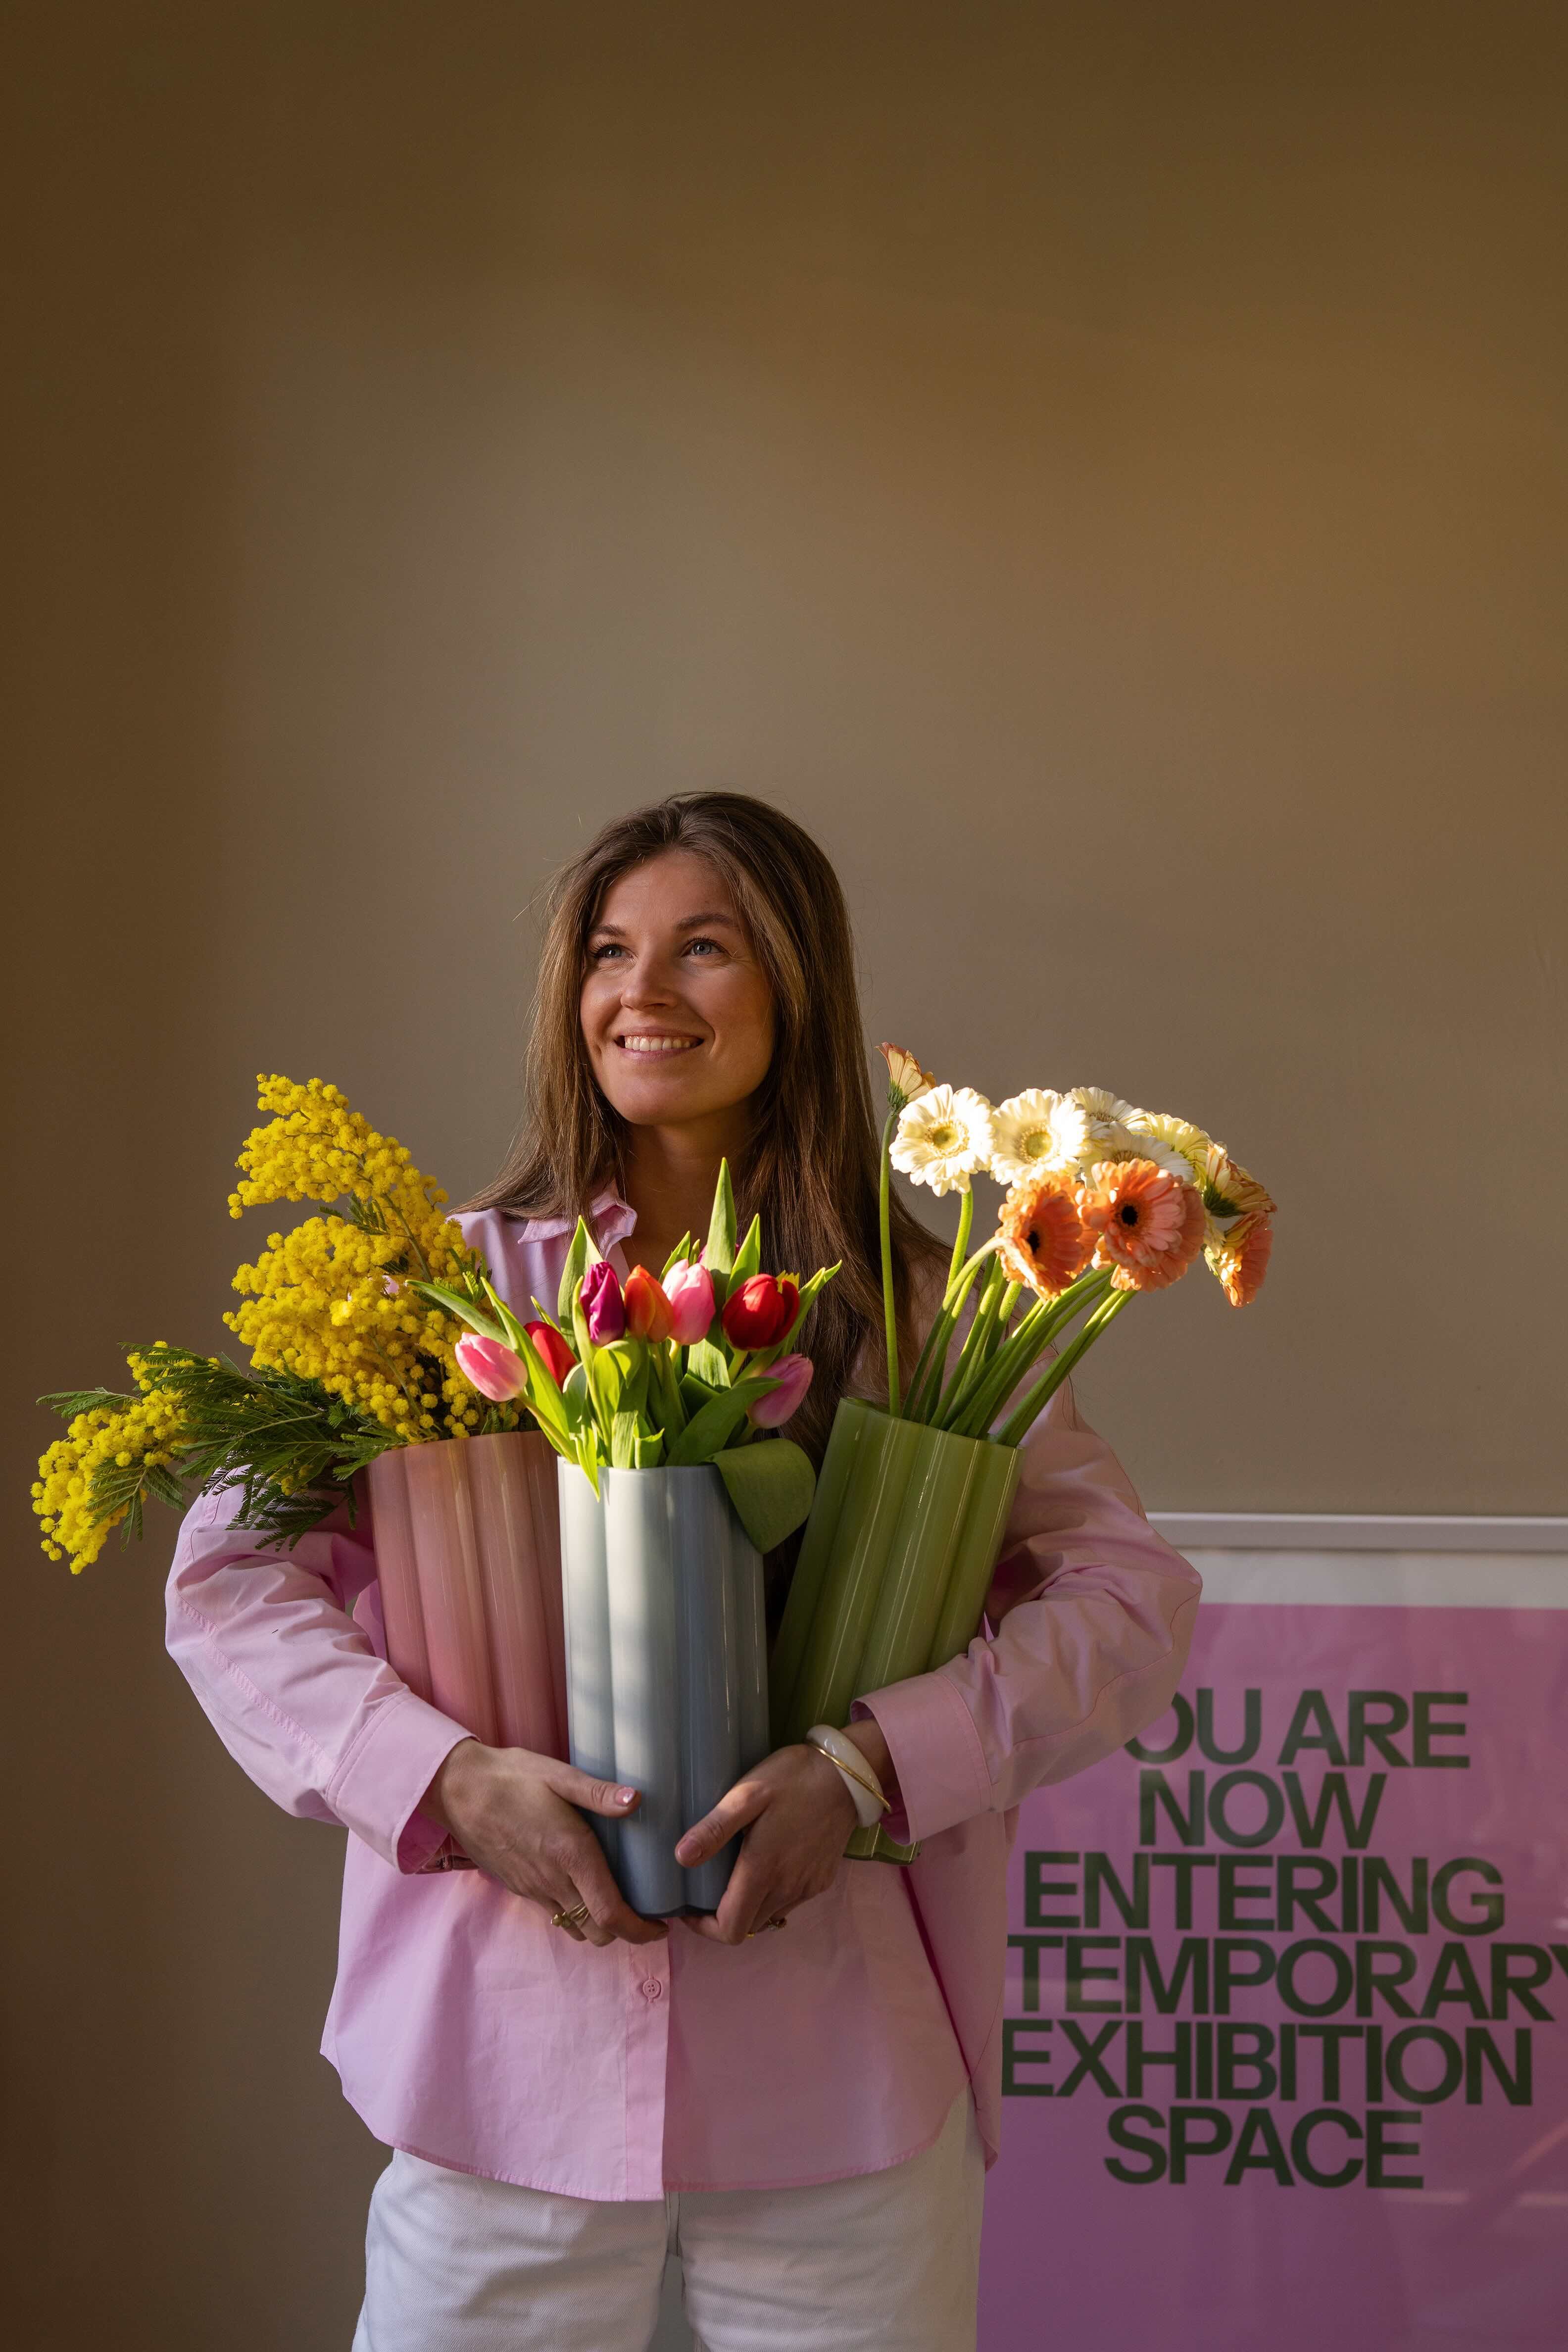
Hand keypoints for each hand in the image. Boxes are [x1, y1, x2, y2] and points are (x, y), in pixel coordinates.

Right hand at [422, 1740, 665, 1946]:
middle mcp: (552, 1880)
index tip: (662, 1926)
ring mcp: (532, 1888)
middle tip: (645, 1911)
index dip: (641, 1930)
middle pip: (598, 1933)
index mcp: (570, 1854)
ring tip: (617, 1900)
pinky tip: (582, 1887)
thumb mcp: (557, 1774)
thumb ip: (598, 1792)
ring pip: (575, 1929)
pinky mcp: (518, 1887)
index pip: (611, 1914)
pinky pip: (553, 1915)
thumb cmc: (510, 1776)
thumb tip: (636, 1800)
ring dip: (599, 1925)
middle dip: (626, 1931)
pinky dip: (575, 1914)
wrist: (457, 1789)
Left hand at [674, 1719, 894, 1945]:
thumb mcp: (748, 1793)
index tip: (691, 1906)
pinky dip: (771, 1896)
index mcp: (763, 1871)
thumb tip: (681, 1858)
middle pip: (747, 1927)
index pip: (730, 1929)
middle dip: (723, 1916)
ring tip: (734, 1874)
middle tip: (708, 1886)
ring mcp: (807, 1888)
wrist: (848, 1776)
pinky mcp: (822, 1881)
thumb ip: (715, 1828)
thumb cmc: (793, 1779)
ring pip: (768, 1916)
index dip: (704, 1927)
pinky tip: (767, 1865)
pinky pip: (789, 1903)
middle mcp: (786, 1890)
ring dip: (748, 1906)